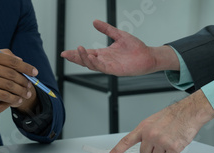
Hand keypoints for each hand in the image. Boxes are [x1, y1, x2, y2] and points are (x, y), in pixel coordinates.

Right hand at [0, 49, 35, 110]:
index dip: (25, 67)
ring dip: (21, 91)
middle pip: (13, 73)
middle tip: (32, 86)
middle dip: (25, 81)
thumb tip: (20, 60)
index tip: (34, 72)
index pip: (12, 61)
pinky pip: (3, 95)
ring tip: (27, 94)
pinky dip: (13, 98)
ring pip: (10, 85)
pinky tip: (17, 101)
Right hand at [61, 20, 178, 75]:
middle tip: (65, 54)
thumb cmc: (135, 47)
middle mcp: (104, 61)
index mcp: (103, 54)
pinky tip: (89, 57)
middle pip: (85, 60)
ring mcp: (108, 66)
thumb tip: (94, 22)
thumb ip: (106, 29)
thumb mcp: (119, 35)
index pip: (86, 53)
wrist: (148, 56)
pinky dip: (95, 63)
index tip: (65, 52)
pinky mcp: (115, 70)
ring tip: (77, 50)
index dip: (76, 53)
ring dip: (83, 58)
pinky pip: (102, 67)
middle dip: (75, 57)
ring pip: (91, 64)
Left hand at [106, 90, 213, 152]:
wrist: (189, 112)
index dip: (116, 152)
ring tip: (169, 140)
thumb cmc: (172, 115)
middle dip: (151, 151)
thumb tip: (145, 152)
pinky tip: (175, 145)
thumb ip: (145, 135)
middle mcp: (150, 135)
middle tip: (160, 142)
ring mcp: (161, 142)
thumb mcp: (153, 122)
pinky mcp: (172, 148)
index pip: (125, 142)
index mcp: (143, 128)